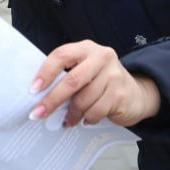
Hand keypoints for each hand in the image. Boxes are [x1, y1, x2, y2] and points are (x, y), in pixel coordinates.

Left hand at [29, 40, 161, 127]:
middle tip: (38, 114)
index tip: (33, 90)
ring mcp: (113, 75)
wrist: (136, 93)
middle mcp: (101, 57)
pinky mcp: (120, 94)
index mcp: (86, 48)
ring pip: (83, 99)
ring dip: (71, 114)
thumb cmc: (100, 82)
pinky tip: (84, 120)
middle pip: (72, 80)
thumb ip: (66, 75)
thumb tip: (39, 96)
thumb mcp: (85, 70)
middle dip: (52, 100)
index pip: (62, 55)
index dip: (45, 72)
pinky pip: (95, 111)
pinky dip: (86, 119)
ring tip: (67, 120)